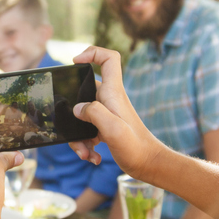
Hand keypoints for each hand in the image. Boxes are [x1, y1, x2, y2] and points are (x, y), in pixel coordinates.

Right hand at [68, 46, 164, 176]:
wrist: (149, 165)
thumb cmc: (135, 147)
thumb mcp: (113, 129)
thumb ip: (93, 113)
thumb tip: (76, 108)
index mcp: (113, 93)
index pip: (109, 59)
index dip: (92, 53)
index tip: (76, 62)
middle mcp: (110, 100)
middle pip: (84, 90)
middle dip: (72, 110)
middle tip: (70, 126)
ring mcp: (107, 113)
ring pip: (82, 115)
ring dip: (78, 136)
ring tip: (85, 152)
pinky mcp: (105, 127)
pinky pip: (87, 131)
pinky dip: (85, 145)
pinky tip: (92, 157)